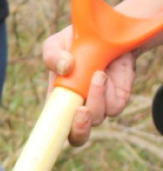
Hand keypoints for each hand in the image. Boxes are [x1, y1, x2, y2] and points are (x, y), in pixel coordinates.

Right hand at [42, 25, 135, 145]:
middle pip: (78, 137)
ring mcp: (98, 106)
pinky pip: (113, 107)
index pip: (54, 128)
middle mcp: (77, 108)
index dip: (53, 135)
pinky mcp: (117, 101)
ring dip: (96, 97)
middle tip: (81, 111)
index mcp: (58, 101)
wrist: (108, 34)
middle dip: (79, 130)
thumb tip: (65, 68)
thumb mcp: (57, 43)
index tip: (54, 129)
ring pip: (97, 118)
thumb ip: (52, 55)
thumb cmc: (77, 41)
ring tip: (97, 74)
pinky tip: (104, 75)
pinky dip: (107, 91)